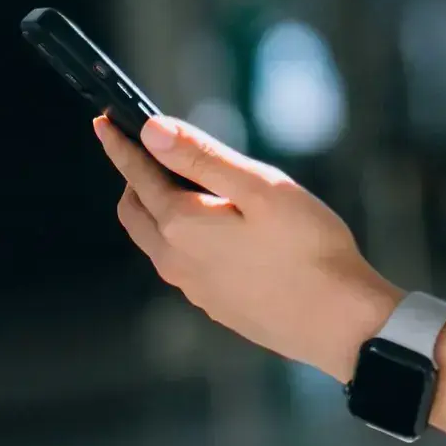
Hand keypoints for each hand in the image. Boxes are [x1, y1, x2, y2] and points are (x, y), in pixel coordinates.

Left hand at [93, 116, 398, 379]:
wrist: (340, 323)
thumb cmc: (309, 248)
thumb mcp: (260, 188)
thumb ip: (202, 158)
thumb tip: (151, 131)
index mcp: (181, 225)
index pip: (137, 174)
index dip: (121, 144)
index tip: (105, 121)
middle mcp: (175, 260)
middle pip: (135, 211)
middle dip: (134, 177)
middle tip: (149, 152)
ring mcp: (194, 288)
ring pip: (157, 241)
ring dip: (159, 210)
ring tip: (190, 188)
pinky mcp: (215, 305)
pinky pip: (183, 264)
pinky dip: (183, 238)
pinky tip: (220, 231)